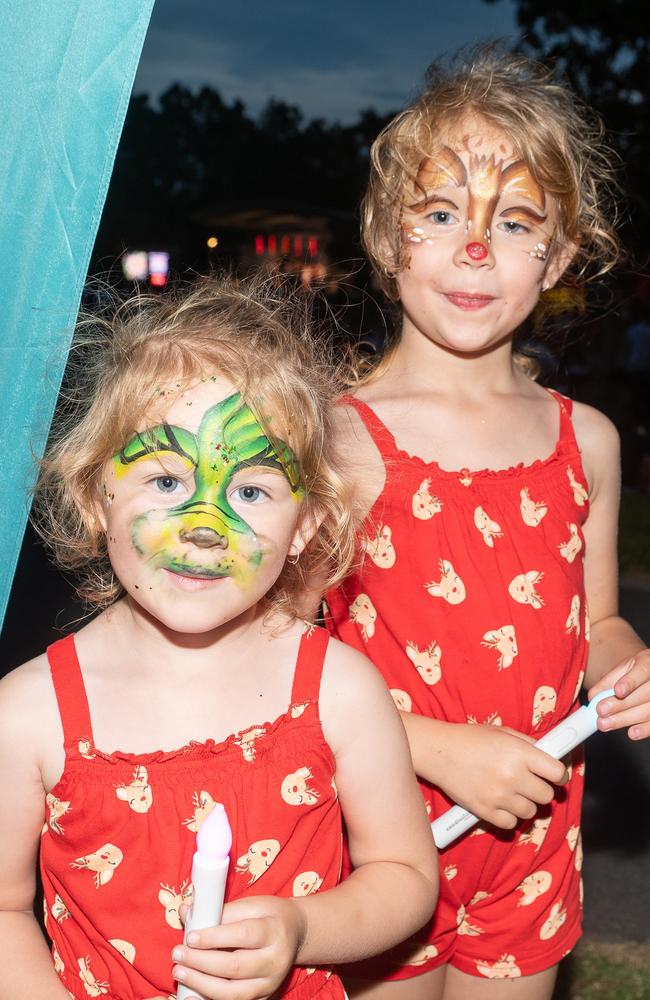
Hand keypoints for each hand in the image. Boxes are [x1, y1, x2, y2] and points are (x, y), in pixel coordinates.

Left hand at [170, 895, 305, 999]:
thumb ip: (221, 910)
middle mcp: (275, 961)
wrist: (296, 934)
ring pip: (233, 993)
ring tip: (179, 972)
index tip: (190, 936)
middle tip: (178, 954)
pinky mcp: (264, 997)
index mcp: (273, 931)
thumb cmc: (270, 916)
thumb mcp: (252, 905)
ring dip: (201, 984)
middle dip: (201, 963)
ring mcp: (270, 984)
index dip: (214, 938)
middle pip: (235, 967)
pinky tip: (191, 995)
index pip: (242, 936)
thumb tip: (187, 910)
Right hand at [437, 723, 567, 829]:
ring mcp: (499, 796)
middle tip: (530, 782)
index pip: (557, 773)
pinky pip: (511, 824)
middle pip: (547, 796)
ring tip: (511, 791)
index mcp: (520, 752)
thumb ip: (529, 744)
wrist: (438, 751)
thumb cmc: (471, 739)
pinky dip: (509, 817)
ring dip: (525, 803)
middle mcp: (512, 775)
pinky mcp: (485, 811)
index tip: (554, 776)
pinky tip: (500, 803)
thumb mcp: (503, 732)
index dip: (559, 775)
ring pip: (530, 812)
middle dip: (541, 789)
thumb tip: (551, 758)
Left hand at [589, 649, 649, 739]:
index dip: (630, 682)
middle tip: (601, 711)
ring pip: (648, 711)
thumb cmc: (633, 674)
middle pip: (644, 694)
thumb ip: (607, 682)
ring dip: (625, 719)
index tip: (617, 691)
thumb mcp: (620, 671)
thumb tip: (593, 697)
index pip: (642, 672)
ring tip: (605, 724)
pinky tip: (631, 733)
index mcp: (647, 663)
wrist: (646, 677)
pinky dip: (644, 730)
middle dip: (620, 705)